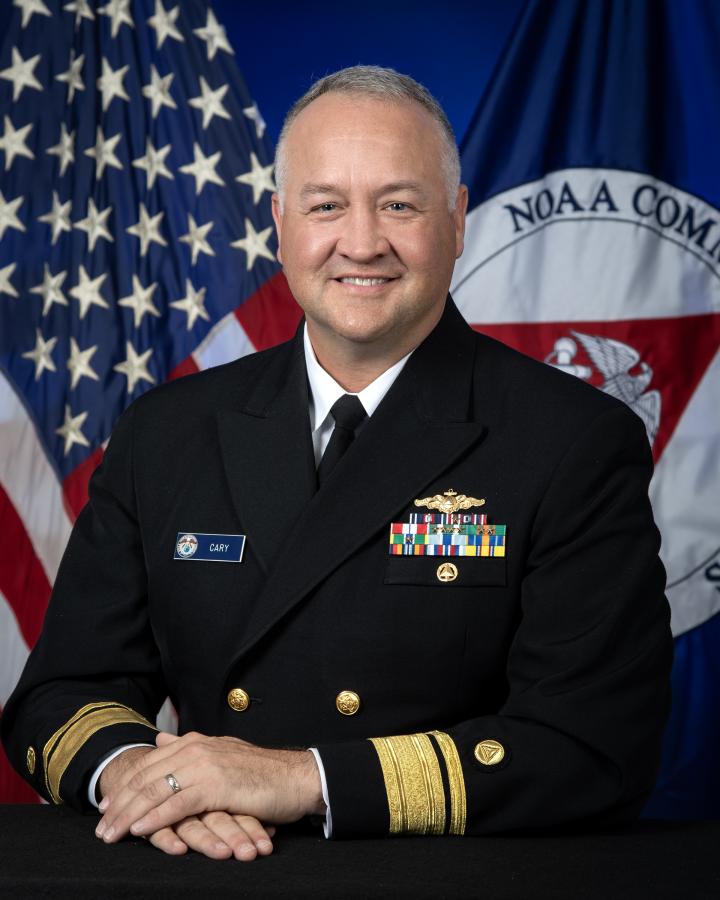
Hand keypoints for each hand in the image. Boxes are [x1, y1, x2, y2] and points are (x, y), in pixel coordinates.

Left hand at [97, 745, 275, 858]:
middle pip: (147, 777)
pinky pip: (177, 804)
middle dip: (120, 803)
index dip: (125, 785)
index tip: (106, 806)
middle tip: (100, 827)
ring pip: (156, 791)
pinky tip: (139, 830)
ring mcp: (206, 766)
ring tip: (111, 834)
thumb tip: (162, 738)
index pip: (150, 763)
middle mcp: (197, 749)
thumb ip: (189, 748)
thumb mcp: (221, 755)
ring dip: (129, 815)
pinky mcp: (216, 786)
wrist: (296, 777)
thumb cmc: (261, 773)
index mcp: (196, 742)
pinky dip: (154, 818)